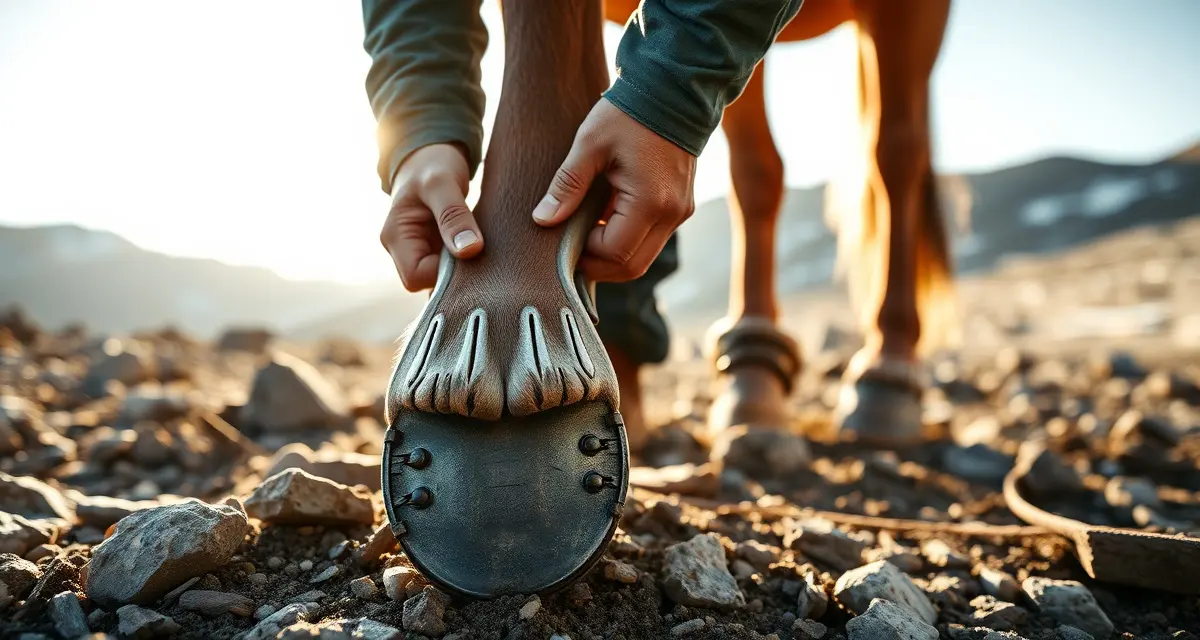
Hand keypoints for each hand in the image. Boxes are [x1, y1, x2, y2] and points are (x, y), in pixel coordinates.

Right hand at [380, 143, 482, 291]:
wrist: (431, 153)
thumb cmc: (432, 163)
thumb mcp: (442, 183)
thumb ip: (454, 216)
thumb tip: (470, 250)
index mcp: (394, 237)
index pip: (416, 277)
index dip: (444, 274)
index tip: (470, 253)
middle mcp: (403, 249)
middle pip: (428, 283)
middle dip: (456, 276)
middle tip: (484, 257)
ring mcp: (420, 251)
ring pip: (442, 278)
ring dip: (464, 270)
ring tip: (485, 251)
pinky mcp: (436, 249)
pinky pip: (451, 267)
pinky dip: (467, 262)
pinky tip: (483, 250)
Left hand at [532, 98, 695, 281]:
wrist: (674, 90)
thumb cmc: (628, 114)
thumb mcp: (589, 144)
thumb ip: (567, 185)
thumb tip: (542, 219)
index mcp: (650, 202)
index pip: (614, 254)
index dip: (585, 255)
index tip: (561, 242)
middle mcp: (671, 215)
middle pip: (631, 267)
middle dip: (599, 266)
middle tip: (570, 251)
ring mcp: (680, 213)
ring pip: (643, 258)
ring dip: (613, 255)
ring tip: (585, 236)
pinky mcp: (680, 207)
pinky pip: (651, 239)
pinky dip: (627, 240)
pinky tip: (605, 222)